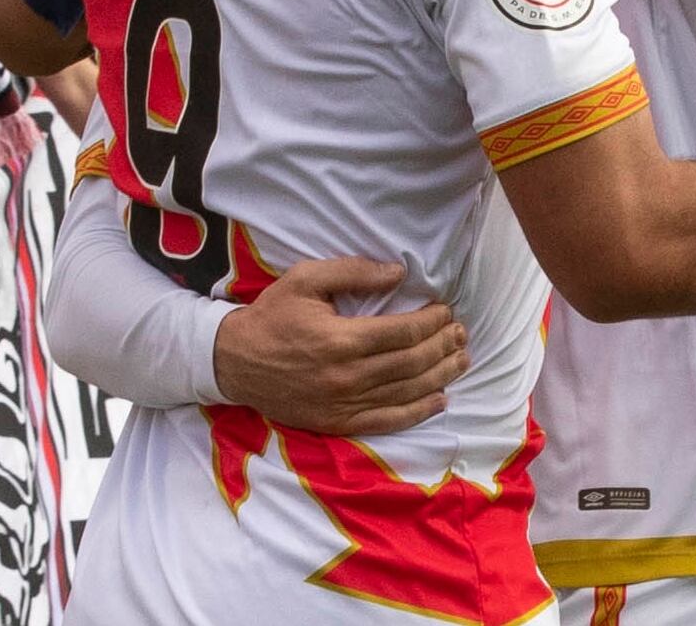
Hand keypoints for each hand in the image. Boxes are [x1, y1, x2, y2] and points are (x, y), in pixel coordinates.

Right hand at [213, 258, 469, 434]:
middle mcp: (346, 376)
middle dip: (443, 346)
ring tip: (461, 359)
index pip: (403, 332)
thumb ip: (354, 272)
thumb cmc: (272, 315)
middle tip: (461, 332)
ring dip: (440, 375)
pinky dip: (417, 412)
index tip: (446, 310)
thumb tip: (398, 273)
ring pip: (405, 392)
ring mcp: (342, 404)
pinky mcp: (336, 423)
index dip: (432, 322)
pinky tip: (439, 400)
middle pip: (411, 362)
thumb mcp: (306, 279)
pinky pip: (386, 422)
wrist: (233, 362)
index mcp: (341, 339)